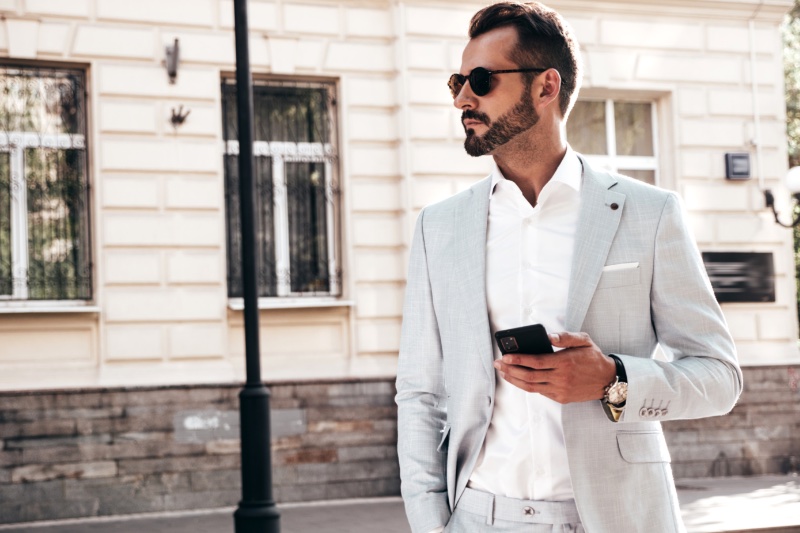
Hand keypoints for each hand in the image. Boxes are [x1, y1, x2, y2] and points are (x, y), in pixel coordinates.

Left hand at [492, 331, 616, 403]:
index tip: (505, 356)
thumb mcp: (584, 340)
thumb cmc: (593, 358)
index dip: (519, 360)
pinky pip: (540, 392)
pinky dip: (526, 386)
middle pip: (529, 376)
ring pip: (532, 387)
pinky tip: (518, 379)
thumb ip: (566, 337)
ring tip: (503, 372)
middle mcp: (562, 378)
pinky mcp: (561, 398)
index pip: (536, 362)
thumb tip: (549, 336)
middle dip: (510, 370)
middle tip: (498, 364)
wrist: (608, 380)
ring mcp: (561, 390)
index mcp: (565, 362)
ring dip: (514, 380)